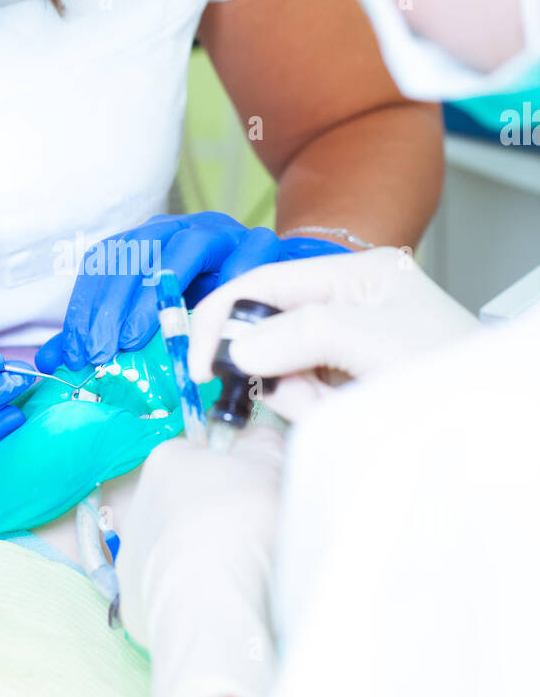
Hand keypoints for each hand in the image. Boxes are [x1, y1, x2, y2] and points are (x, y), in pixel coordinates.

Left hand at [37, 215, 286, 371]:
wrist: (274, 283)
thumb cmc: (208, 301)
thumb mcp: (153, 317)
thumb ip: (105, 333)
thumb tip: (51, 361)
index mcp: (147, 241)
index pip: (105, 261)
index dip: (84, 305)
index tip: (75, 351)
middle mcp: (179, 229)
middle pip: (138, 252)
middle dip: (112, 303)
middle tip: (99, 351)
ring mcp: (221, 232)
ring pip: (186, 247)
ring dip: (157, 293)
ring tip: (137, 339)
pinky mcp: (261, 242)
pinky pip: (246, 255)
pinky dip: (229, 282)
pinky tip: (210, 319)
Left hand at [117, 426, 283, 696]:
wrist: (215, 604)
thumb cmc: (245, 522)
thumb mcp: (271, 463)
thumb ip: (261, 443)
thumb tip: (253, 440)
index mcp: (167, 461)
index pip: (198, 454)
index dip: (231, 471)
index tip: (254, 492)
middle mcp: (138, 504)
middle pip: (182, 502)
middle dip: (212, 516)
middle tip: (251, 536)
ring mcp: (130, 557)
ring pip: (172, 549)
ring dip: (198, 558)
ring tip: (237, 578)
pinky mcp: (132, 605)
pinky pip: (165, 593)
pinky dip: (188, 598)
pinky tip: (215, 606)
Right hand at [189, 247, 479, 420]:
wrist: (498, 422)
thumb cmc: (454, 368)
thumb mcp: (378, 340)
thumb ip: (306, 335)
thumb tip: (238, 349)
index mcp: (351, 274)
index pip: (263, 284)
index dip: (221, 320)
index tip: (198, 367)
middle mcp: (342, 306)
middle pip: (265, 332)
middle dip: (273, 371)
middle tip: (305, 397)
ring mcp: (343, 350)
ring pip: (280, 375)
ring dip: (300, 401)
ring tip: (345, 407)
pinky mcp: (344, 390)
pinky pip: (301, 403)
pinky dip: (314, 417)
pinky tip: (347, 416)